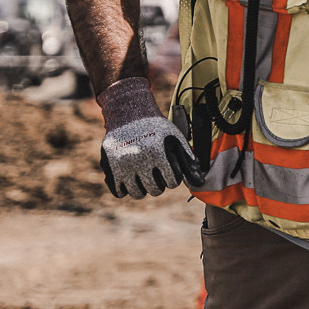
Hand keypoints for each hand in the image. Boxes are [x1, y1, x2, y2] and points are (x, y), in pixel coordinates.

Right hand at [96, 77, 201, 198]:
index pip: (172, 181)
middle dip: (160, 184)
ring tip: (146, 178)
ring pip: (137, 194)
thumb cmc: (157, 129)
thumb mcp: (176, 140)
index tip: (171, 171)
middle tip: (158, 175)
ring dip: (145, 189)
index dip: (174, 178)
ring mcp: (121, 165)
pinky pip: (119, 192)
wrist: (129, 114)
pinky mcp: (109, 168)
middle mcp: (138, 160)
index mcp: (157, 152)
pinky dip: (127, 189)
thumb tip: (200, 183)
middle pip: (155, 190)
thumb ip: (188, 162)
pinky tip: (133, 179)